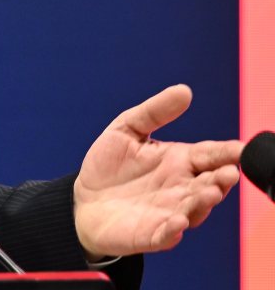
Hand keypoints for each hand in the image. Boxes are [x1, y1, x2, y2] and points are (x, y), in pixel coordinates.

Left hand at [73, 84, 241, 258]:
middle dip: (221, 179)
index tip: (241, 148)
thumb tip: (184, 90)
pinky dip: (173, 231)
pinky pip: (166, 235)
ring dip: (203, 202)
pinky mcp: (150, 234)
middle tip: (228, 173)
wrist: (84, 201)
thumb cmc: (110, 166)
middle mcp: (181, 188)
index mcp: (181, 161)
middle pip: (210, 184)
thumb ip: (155, 111)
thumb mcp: (126, 129)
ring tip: (210, 193)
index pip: (211, 155)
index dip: (228, 152)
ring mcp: (168, 212)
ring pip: (194, 209)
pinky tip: (176, 222)